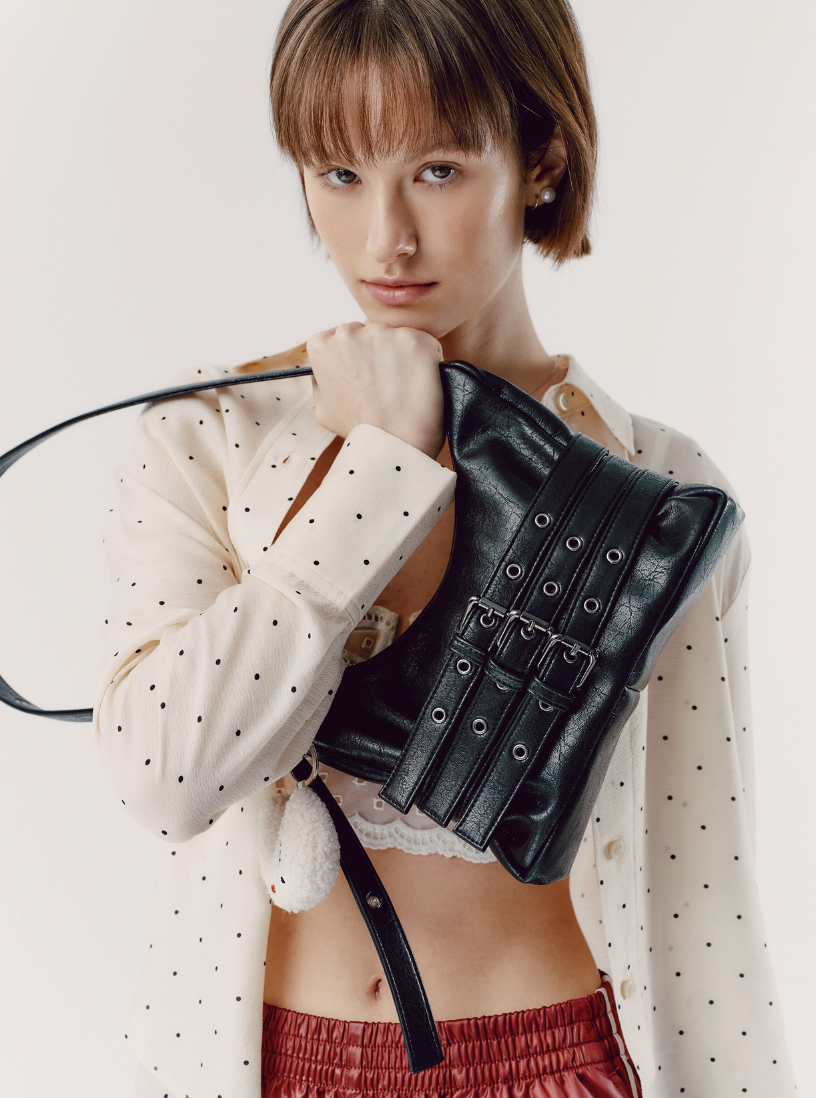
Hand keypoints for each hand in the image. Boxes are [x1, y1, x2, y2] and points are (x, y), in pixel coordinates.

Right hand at [306, 323, 444, 458]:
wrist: (394, 445)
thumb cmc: (359, 432)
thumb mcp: (323, 409)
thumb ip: (322, 380)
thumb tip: (330, 366)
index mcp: (322, 345)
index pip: (341, 337)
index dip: (356, 358)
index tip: (363, 376)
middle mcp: (349, 332)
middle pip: (369, 332)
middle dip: (378, 352)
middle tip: (385, 384)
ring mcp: (383, 333)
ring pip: (395, 336)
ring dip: (401, 355)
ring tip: (402, 388)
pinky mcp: (415, 339)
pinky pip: (422, 343)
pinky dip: (424, 360)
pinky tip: (419, 384)